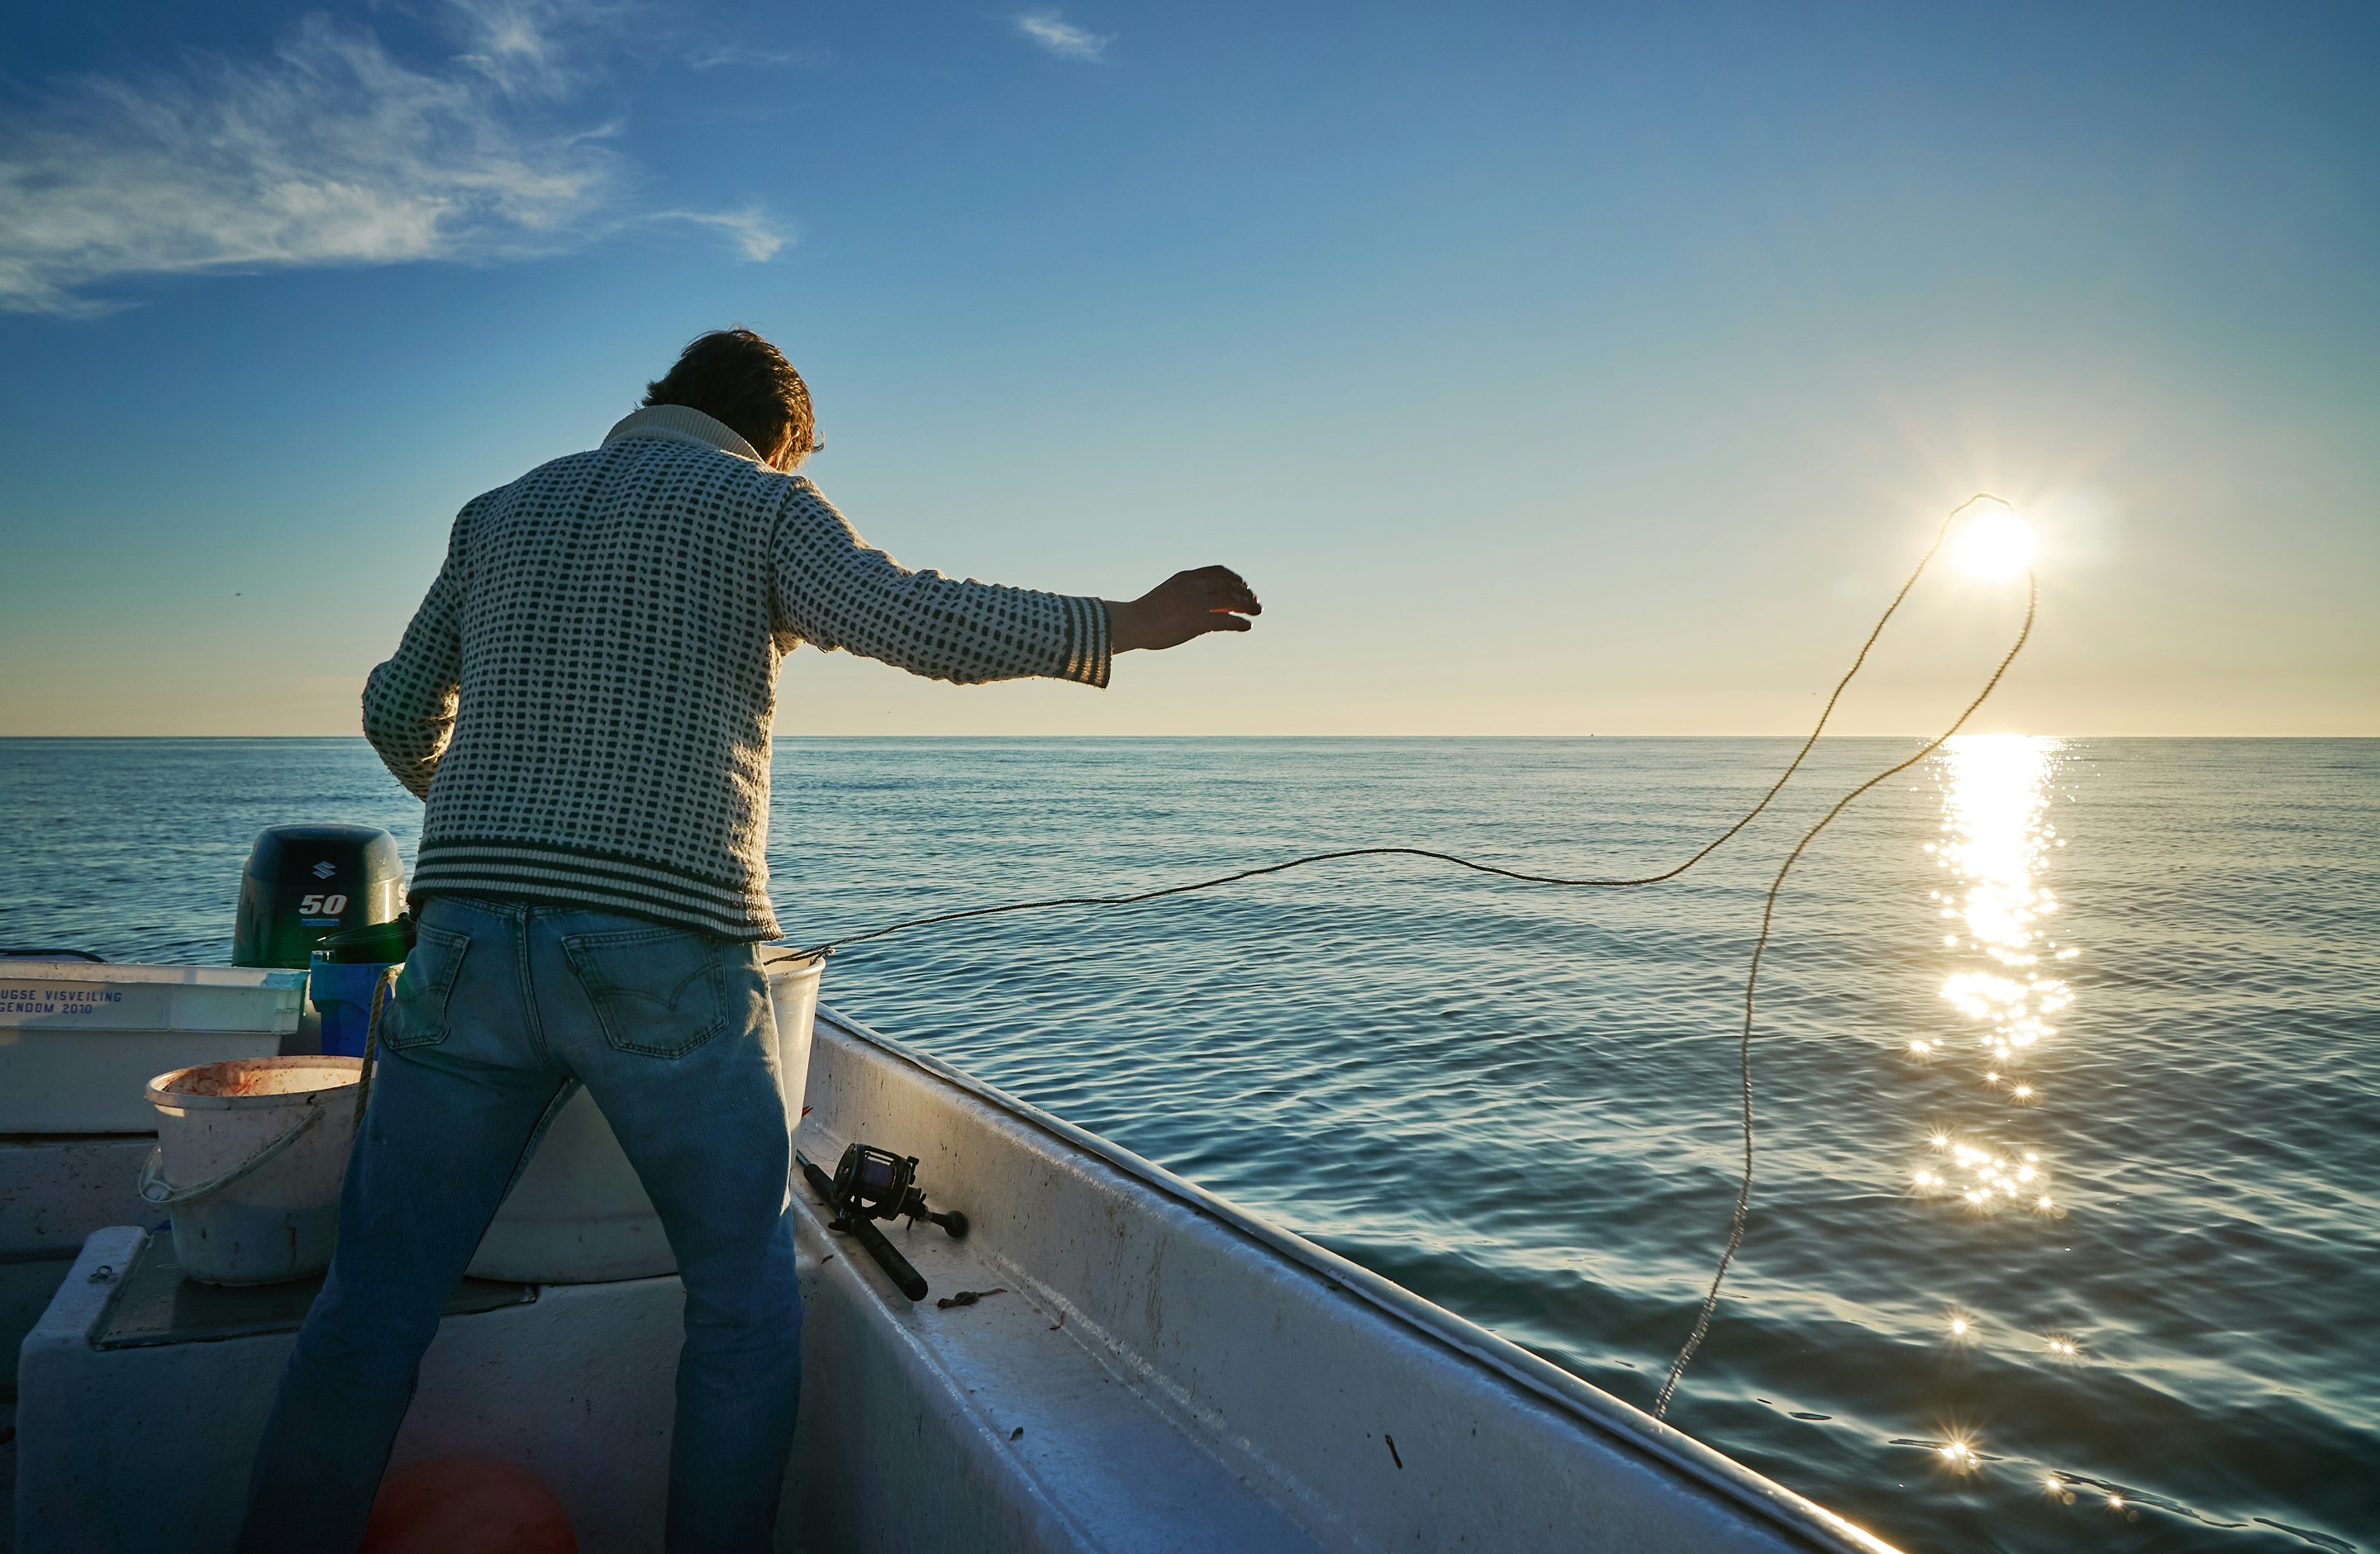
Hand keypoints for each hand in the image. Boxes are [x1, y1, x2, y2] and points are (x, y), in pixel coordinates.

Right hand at [1106, 567, 1261, 652]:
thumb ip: (1184, 594)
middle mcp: (1194, 586)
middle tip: (1256, 603)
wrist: (1133, 623)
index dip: (1234, 578)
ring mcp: (1197, 602)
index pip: (1218, 571)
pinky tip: (1247, 626)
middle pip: (1229, 585)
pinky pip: (1227, 620)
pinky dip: (1240, 623)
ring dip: (1248, 606)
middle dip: (1246, 593)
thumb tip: (1196, 603)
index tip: (1244, 585)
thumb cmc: (1146, 613)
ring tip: (1257, 612)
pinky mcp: (1197, 621)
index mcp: (1187, 577)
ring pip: (1232, 599)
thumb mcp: (1168, 594)